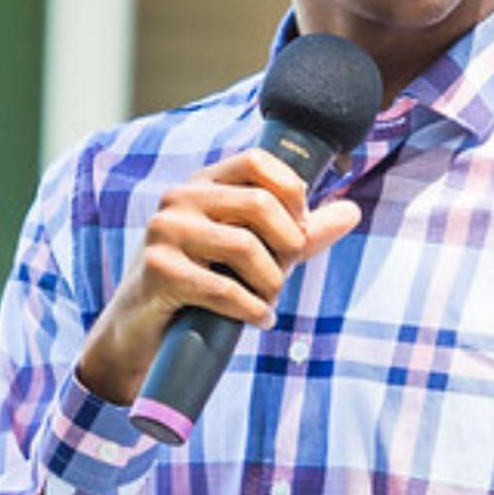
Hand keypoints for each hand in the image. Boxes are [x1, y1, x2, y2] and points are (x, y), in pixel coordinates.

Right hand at [74, 148, 362, 404]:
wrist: (141, 333)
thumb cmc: (204, 286)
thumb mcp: (254, 254)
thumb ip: (299, 232)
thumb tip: (352, 211)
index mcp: (204, 183)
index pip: (258, 161)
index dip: (292, 194)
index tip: (299, 230)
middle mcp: (180, 198)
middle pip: (258, 204)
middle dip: (287, 245)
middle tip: (286, 274)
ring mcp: (164, 231)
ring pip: (245, 247)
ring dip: (270, 284)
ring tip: (267, 301)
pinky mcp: (156, 270)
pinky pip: (223, 288)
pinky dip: (252, 309)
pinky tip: (258, 318)